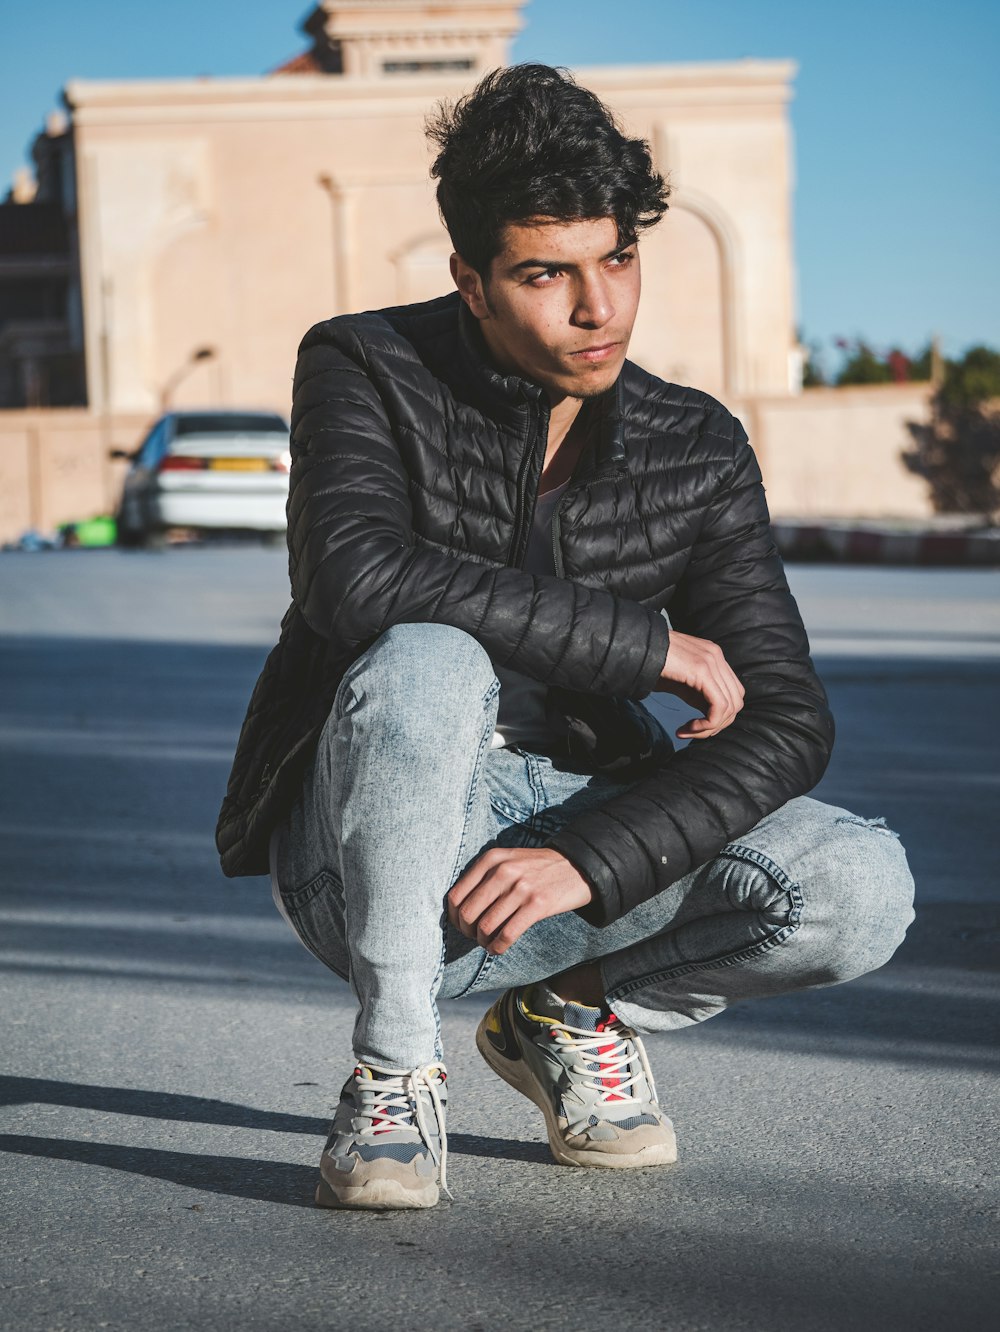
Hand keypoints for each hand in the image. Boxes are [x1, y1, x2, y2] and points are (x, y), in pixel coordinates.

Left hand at [447, 847, 591, 954]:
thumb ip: (483, 877)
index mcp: (491, 859)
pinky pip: (507, 934)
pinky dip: (498, 947)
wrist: (576, 866)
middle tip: (476, 937)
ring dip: (483, 942)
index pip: (456, 896)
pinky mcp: (537, 904)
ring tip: (488, 944)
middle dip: (468, 932)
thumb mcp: (507, 860)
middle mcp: (502, 871)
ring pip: (485, 926)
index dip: (454, 917)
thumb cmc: (536, 868)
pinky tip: (499, 949)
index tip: (462, 926)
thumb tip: (458, 910)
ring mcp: (520, 887)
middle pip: (468, 914)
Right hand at [655, 630, 744, 739]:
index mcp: (714, 657)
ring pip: (730, 707)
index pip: (733, 692)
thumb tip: (709, 716)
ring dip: (710, 727)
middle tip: (692, 732)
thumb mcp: (680, 682)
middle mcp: (717, 657)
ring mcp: (712, 662)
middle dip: (717, 724)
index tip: (695, 726)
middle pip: (736, 701)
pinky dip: (708, 724)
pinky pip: (719, 706)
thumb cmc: (651, 664)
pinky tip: (688, 728)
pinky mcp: (703, 671)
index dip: (719, 715)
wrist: (635, 647)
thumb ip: (698, 694)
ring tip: (688, 731)